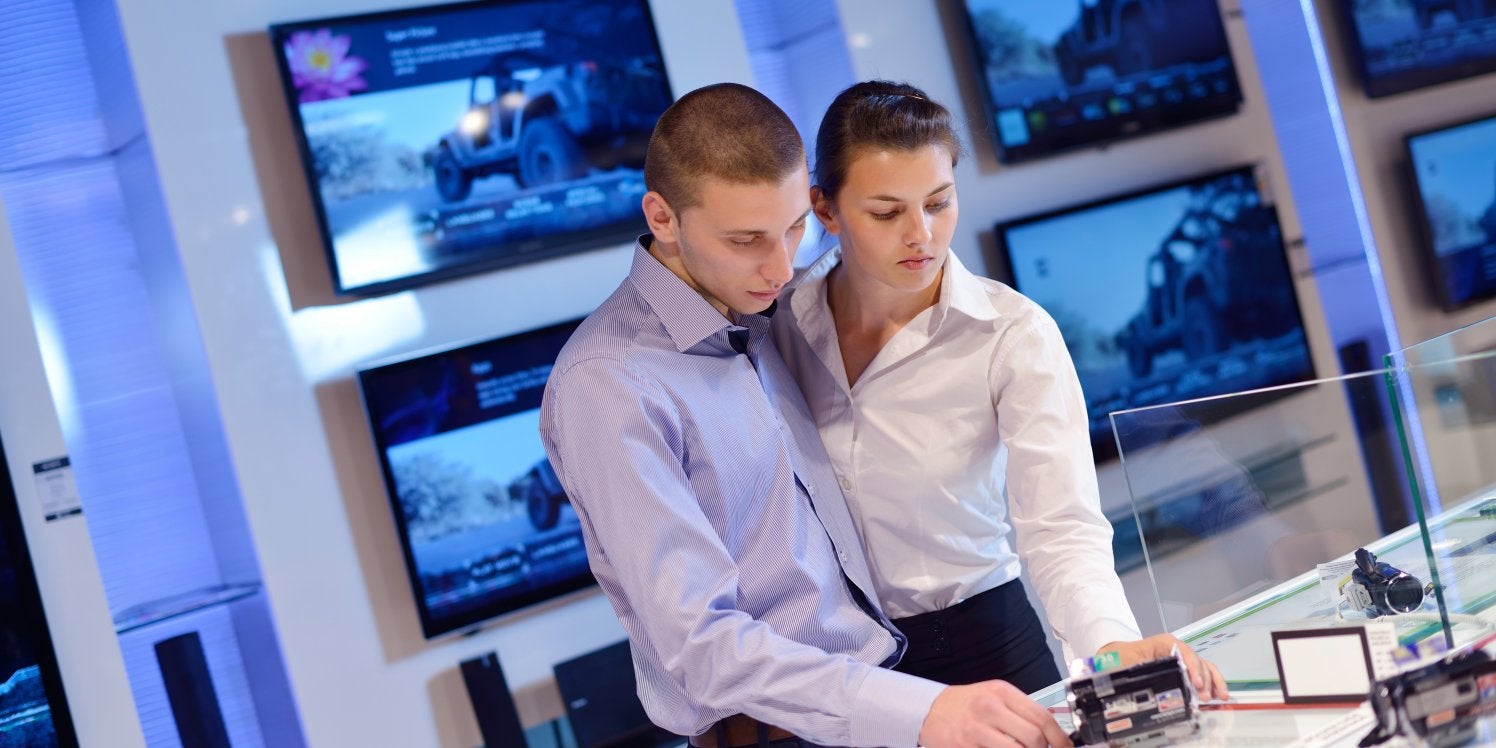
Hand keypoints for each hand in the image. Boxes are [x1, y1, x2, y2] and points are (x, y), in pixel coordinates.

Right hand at [918, 681, 1072, 747]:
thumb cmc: (966, 704)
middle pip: (1033, 738)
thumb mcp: (993, 696)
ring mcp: (975, 730)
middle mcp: (989, 708)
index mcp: (1001, 692)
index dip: (1060, 739)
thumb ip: (1020, 710)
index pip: (1042, 717)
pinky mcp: (963, 747)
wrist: (929, 710)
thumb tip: (1051, 732)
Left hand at [1098, 634, 1229, 701]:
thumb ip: (1137, 670)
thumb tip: (1148, 683)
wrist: (1116, 657)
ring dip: (1213, 681)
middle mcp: (1176, 649)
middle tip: (1204, 697)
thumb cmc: (1121, 657)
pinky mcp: (1183, 668)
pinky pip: (1202, 672)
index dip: (1192, 666)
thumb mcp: (1126, 662)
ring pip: (1204, 666)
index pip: (1183, 651)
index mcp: (1163, 643)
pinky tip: (1218, 694)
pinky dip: (1212, 682)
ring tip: (1216, 697)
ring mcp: (1182, 658)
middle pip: (1196, 660)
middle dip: (1204, 679)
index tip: (1196, 683)